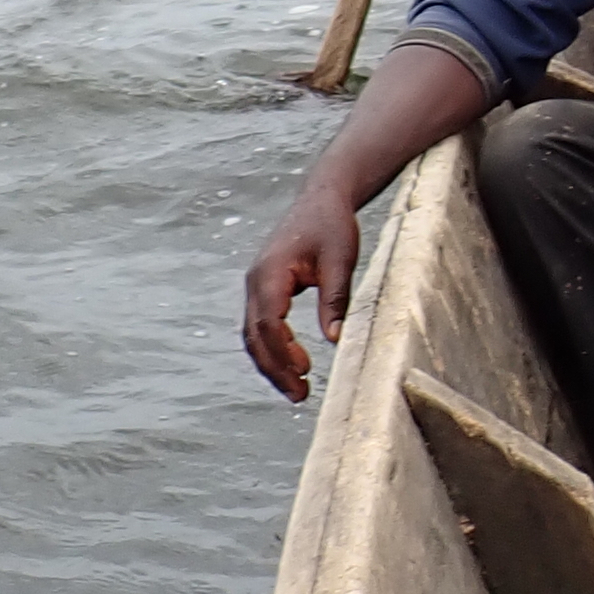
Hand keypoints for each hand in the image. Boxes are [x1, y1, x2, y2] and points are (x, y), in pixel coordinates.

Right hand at [243, 187, 368, 400]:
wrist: (321, 197)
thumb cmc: (332, 225)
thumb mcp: (340, 260)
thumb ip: (334, 299)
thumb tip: (334, 340)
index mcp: (270, 272)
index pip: (269, 322)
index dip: (284, 351)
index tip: (305, 372)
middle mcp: (255, 280)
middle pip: (254, 335)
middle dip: (274, 369)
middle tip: (299, 395)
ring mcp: (255, 284)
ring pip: (253, 334)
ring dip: (271, 363)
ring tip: (296, 389)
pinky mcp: (263, 288)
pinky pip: (260, 325)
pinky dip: (271, 348)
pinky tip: (292, 364)